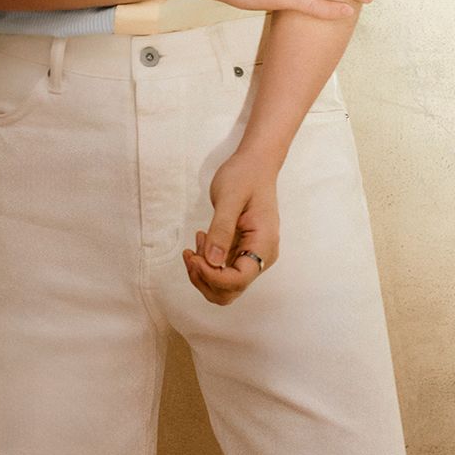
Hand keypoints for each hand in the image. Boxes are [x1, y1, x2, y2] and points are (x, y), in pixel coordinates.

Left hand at [181, 150, 279, 305]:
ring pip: (224, 285)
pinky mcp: (241, 251)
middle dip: (204, 279)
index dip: (212, 276)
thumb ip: (221, 230)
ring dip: (203, 272)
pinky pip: (222, 270)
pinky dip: (206, 262)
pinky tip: (201, 238)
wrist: (255, 163)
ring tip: (195, 244)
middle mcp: (262, 256)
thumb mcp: (230, 198)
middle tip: (190, 253)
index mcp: (264, 245)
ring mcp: (252, 255)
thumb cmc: (245, 175)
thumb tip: (212, 262)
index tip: (193, 256)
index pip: (239, 280)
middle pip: (231, 290)